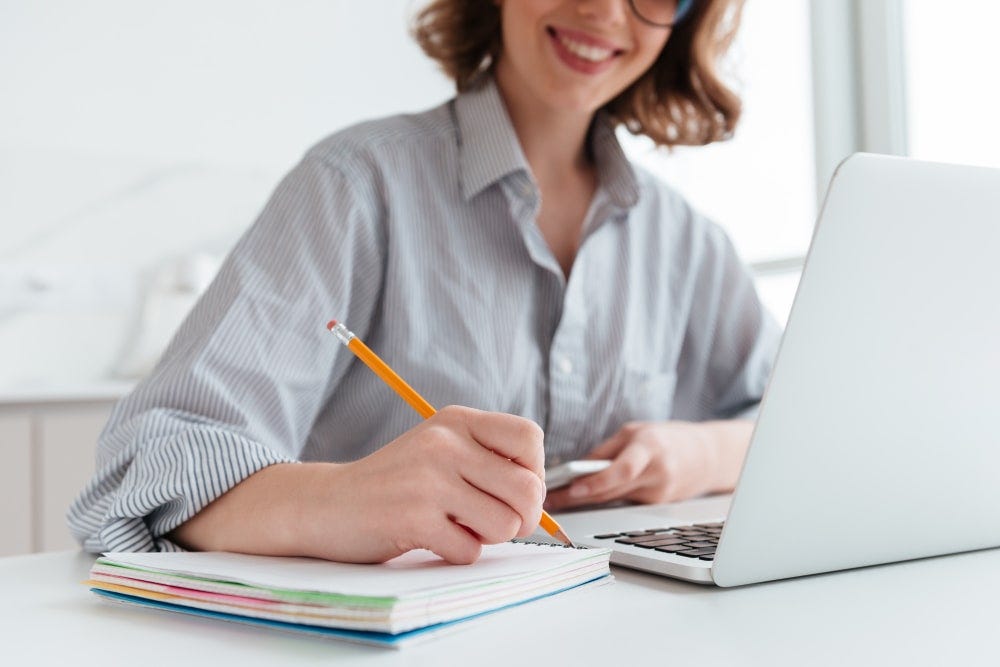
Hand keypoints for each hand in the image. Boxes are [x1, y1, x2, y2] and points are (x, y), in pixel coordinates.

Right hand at [301, 405, 545, 563]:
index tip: (511, 488)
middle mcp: (444, 443)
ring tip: (458, 527)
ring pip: (505, 524)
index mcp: (456, 421)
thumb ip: (486, 460)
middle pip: (528, 488)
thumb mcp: (439, 449)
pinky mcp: (412, 518)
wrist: (326, 503)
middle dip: (522, 517)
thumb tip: (540, 497)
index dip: (533, 471)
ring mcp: (428, 480)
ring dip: (487, 538)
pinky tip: (432, 539)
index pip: (530, 438)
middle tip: (494, 522)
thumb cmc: (393, 483)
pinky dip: (457, 554)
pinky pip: (469, 551)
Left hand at [544, 420, 751, 510]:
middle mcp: (658, 474)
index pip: (622, 472)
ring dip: (586, 501)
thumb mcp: (634, 432)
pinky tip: (584, 499)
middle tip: (550, 500)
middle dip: (578, 497)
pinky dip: (604, 500)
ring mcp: (659, 495)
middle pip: (612, 491)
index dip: (595, 483)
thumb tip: (575, 470)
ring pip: (614, 501)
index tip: (570, 490)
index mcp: (651, 449)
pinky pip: (624, 503)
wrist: (708, 457)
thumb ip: (606, 451)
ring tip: (558, 499)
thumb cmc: (667, 438)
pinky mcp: (658, 507)